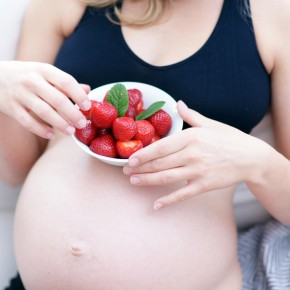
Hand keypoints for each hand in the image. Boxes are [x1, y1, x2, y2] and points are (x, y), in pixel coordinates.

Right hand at [0, 61, 90, 138]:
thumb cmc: (27, 76)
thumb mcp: (45, 73)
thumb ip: (65, 83)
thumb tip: (88, 90)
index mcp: (44, 70)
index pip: (66, 82)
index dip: (79, 95)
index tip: (88, 107)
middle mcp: (32, 80)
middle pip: (57, 99)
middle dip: (72, 114)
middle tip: (82, 124)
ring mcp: (20, 94)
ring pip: (44, 112)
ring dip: (60, 123)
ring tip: (71, 131)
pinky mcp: (11, 107)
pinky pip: (28, 122)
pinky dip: (41, 130)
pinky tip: (52, 135)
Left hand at [123, 100, 269, 208]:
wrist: (251, 158)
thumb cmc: (230, 139)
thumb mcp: (210, 124)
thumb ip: (191, 116)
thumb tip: (177, 103)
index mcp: (191, 137)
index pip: (161, 147)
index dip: (143, 154)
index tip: (130, 159)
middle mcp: (192, 154)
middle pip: (159, 163)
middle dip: (140, 168)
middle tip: (126, 171)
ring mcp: (198, 171)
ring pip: (166, 178)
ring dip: (148, 181)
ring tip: (134, 181)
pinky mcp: (204, 185)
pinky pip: (182, 194)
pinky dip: (168, 201)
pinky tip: (156, 205)